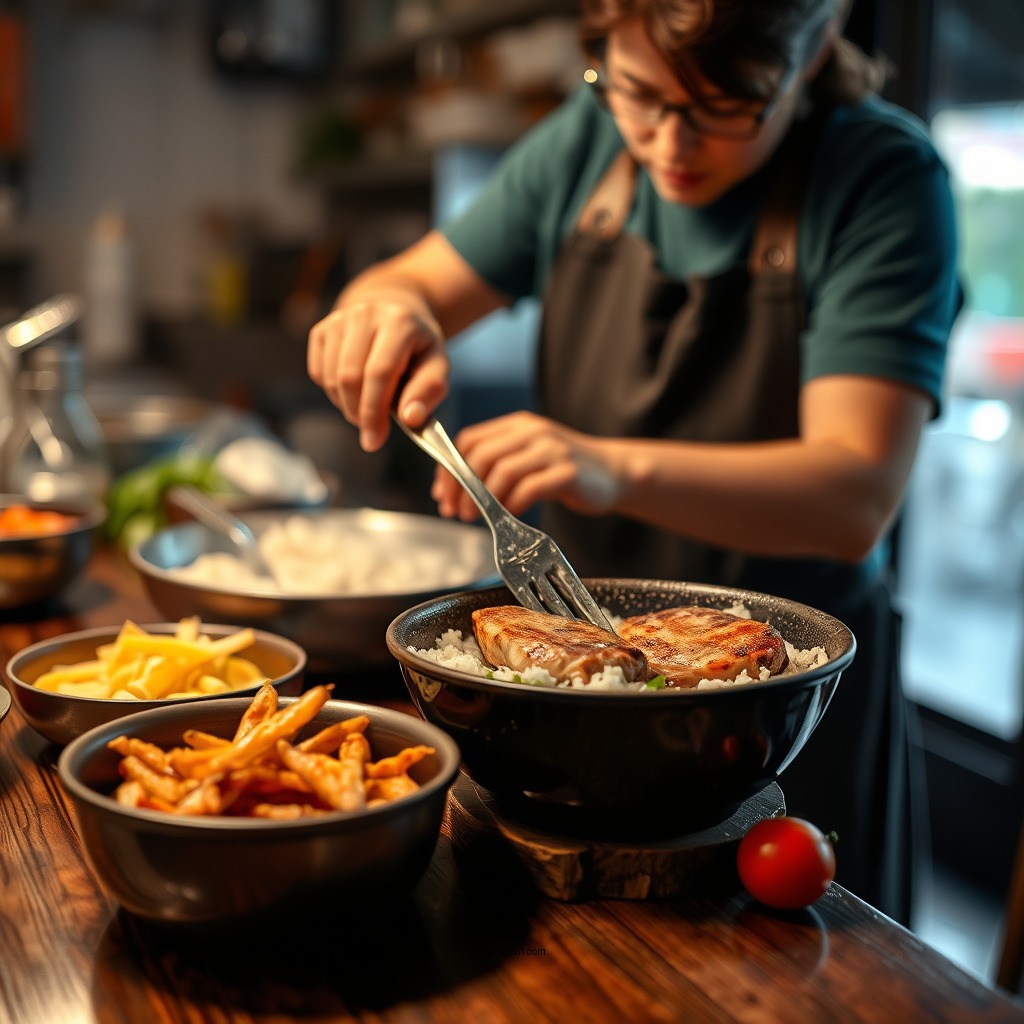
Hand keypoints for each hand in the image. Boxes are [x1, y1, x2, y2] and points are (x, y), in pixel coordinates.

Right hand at [307, 294, 448, 451]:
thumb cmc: (418, 348)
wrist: (396, 313)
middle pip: (350, 377)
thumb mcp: (437, 366)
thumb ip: (429, 392)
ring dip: (347, 405)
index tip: (374, 441)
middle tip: (372, 430)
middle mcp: (366, 314)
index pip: (379, 372)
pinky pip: (319, 373)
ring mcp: (339, 319)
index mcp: (400, 322)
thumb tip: (410, 418)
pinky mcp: (322, 329)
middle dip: (359, 413)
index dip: (374, 411)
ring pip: (331, 378)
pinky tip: (354, 389)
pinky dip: (334, 392)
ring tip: (368, 407)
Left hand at [433, 411, 621, 520]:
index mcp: (517, 426)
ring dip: (484, 500)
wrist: (614, 472)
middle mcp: (533, 432)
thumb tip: (452, 490)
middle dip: (462, 488)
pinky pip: (529, 489)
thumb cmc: (565, 470)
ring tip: (478, 518)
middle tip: (457, 512)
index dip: (449, 470)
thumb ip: (496, 466)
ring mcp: (552, 450)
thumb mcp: (529, 457)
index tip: (443, 496)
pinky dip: (513, 505)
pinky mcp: (568, 472)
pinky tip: (511, 515)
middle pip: (481, 456)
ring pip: (503, 472)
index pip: (469, 441)